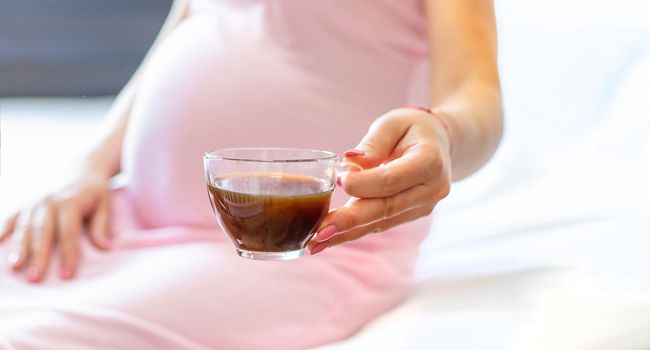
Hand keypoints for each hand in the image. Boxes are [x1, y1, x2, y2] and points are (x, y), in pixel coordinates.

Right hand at [0, 169, 111, 281]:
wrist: (81, 168)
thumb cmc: (95, 193)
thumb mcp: (104, 205)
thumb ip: (102, 226)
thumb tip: (105, 248)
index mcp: (71, 202)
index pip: (69, 232)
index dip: (68, 254)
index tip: (67, 276)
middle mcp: (49, 201)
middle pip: (43, 232)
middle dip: (38, 256)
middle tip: (35, 278)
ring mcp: (34, 202)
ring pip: (24, 227)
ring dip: (19, 247)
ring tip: (15, 266)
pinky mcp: (24, 203)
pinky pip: (11, 217)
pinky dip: (2, 230)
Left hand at [309, 107, 451, 253]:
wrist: (440, 144)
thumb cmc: (412, 128)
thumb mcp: (392, 124)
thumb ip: (373, 143)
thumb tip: (349, 163)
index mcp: (430, 162)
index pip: (392, 179)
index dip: (363, 183)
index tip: (337, 180)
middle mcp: (431, 190)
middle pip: (386, 208)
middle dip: (350, 221)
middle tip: (319, 232)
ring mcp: (423, 207)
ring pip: (381, 222)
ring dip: (347, 233)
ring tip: (316, 242)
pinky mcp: (411, 215)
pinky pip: (380, 224)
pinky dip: (354, 231)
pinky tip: (329, 239)